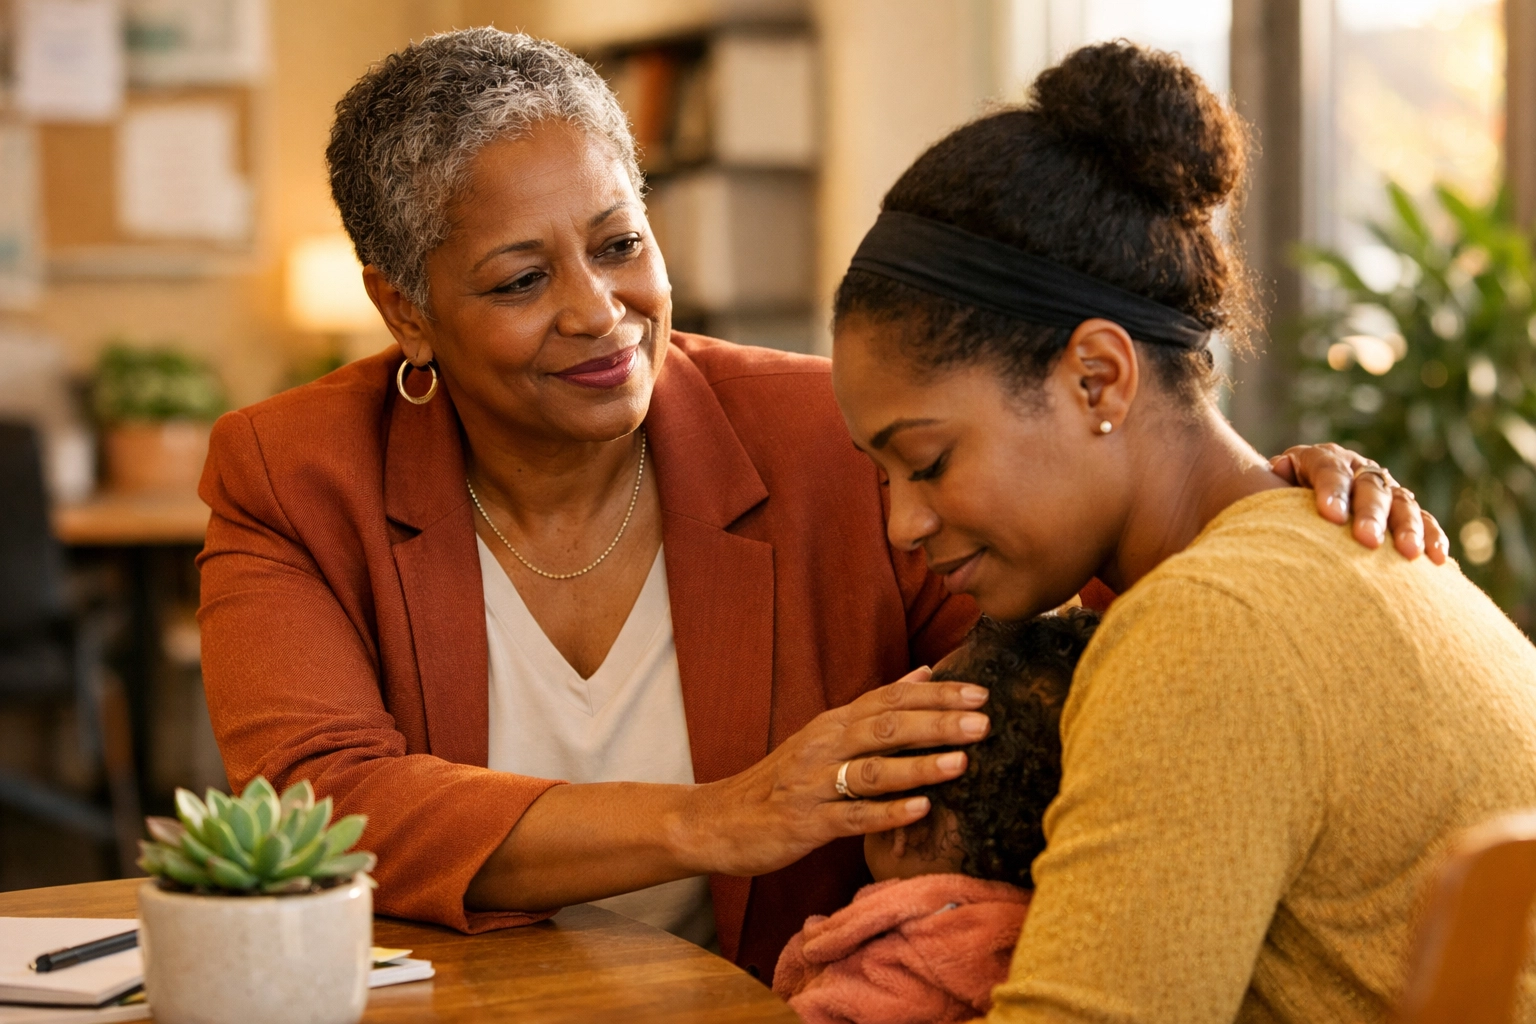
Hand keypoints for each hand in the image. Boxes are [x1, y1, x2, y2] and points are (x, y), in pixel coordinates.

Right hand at [680, 666, 987, 876]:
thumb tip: (925, 672)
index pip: (891, 698)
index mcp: (834, 723)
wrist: (721, 819)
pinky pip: (852, 817)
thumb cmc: (784, 779)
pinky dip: (888, 812)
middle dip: (937, 723)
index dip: (936, 695)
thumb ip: (876, 706)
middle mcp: (825, 745)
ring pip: (872, 770)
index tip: (980, 692)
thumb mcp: (826, 733)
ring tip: (961, 762)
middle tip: (983, 722)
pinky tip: (922, 810)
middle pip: (886, 727)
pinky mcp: (806, 823)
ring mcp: (814, 784)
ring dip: (918, 766)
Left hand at [1270, 443, 1446, 564]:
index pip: (1329, 471)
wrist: (1303, 503)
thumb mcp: (1271, 488)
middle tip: (1367, 540)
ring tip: (1407, 553)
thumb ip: (1274, 482)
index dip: (1331, 491)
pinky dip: (1433, 538)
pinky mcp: (1404, 511)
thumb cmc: (1279, 502)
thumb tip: (1278, 468)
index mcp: (1324, 459)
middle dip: (1370, 514)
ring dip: (1407, 528)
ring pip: (1402, 504)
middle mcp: (1359, 470)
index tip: (1330, 517)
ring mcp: (1385, 489)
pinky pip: (1425, 521)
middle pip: (1369, 488)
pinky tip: (1436, 560)